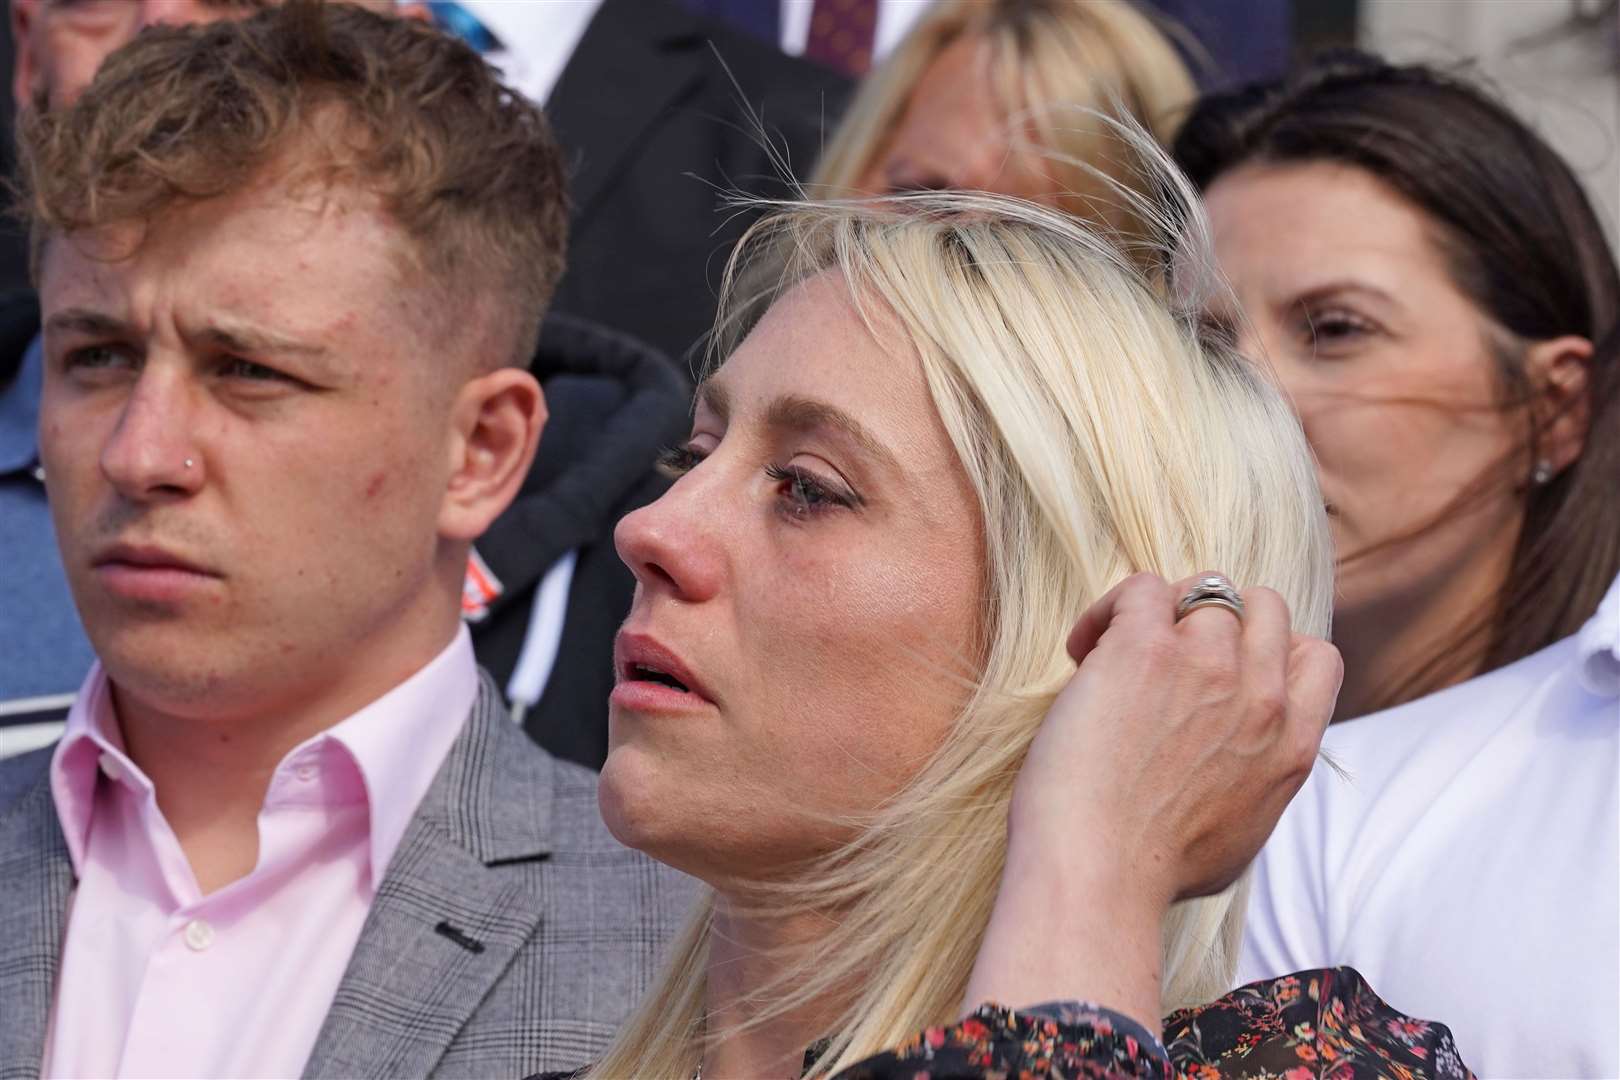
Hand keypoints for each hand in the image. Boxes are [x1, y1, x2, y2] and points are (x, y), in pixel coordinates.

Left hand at [964, 572, 1340, 1028]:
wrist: (1099, 875)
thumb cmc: (1151, 875)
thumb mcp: (1241, 837)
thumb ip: (1256, 784)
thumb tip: (1238, 768)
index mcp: (1292, 744)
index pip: (1315, 654)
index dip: (1269, 650)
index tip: (1223, 674)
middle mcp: (1260, 697)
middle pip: (1263, 606)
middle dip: (1215, 620)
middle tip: (1165, 657)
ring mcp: (1207, 665)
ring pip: (1204, 588)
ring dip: (1160, 613)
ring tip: (1113, 655)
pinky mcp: (1145, 649)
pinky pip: (1141, 587)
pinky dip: (1109, 609)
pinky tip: (1083, 651)